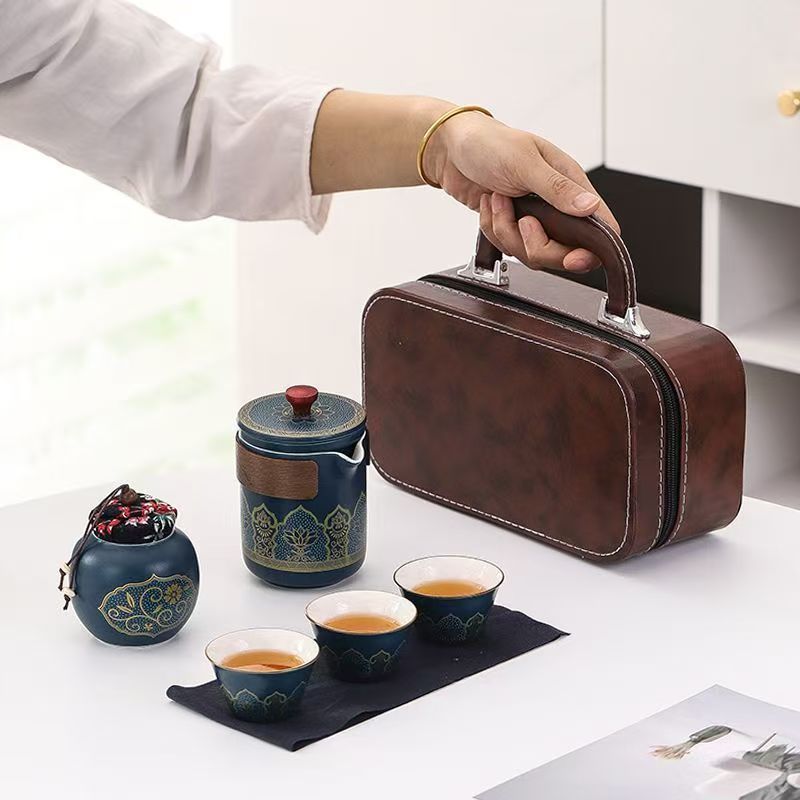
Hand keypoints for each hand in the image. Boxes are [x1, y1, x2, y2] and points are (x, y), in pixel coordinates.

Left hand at [423, 110, 618, 272]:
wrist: (449, 148)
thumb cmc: (488, 143)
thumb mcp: (524, 162)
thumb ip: (557, 188)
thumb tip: (590, 208)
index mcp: (569, 184)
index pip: (598, 226)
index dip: (590, 249)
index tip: (573, 258)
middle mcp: (555, 205)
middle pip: (562, 252)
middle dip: (537, 245)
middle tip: (522, 221)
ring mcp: (533, 218)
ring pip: (530, 253)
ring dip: (507, 232)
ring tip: (498, 201)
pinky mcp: (510, 226)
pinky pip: (506, 246)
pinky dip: (492, 230)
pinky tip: (489, 205)